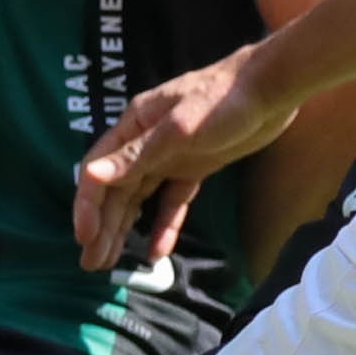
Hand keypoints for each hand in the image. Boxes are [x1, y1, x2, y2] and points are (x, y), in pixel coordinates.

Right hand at [72, 47, 297, 269]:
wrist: (271, 90)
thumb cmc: (223, 101)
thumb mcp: (177, 130)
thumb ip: (136, 155)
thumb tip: (92, 175)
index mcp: (134, 127)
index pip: (99, 172)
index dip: (88, 206)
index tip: (84, 239)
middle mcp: (146, 143)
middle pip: (116, 191)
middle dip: (102, 227)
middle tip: (92, 264)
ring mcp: (170, 156)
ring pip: (139, 198)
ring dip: (124, 229)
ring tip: (110, 262)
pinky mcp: (194, 167)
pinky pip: (172, 201)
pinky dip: (164, 225)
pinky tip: (157, 252)